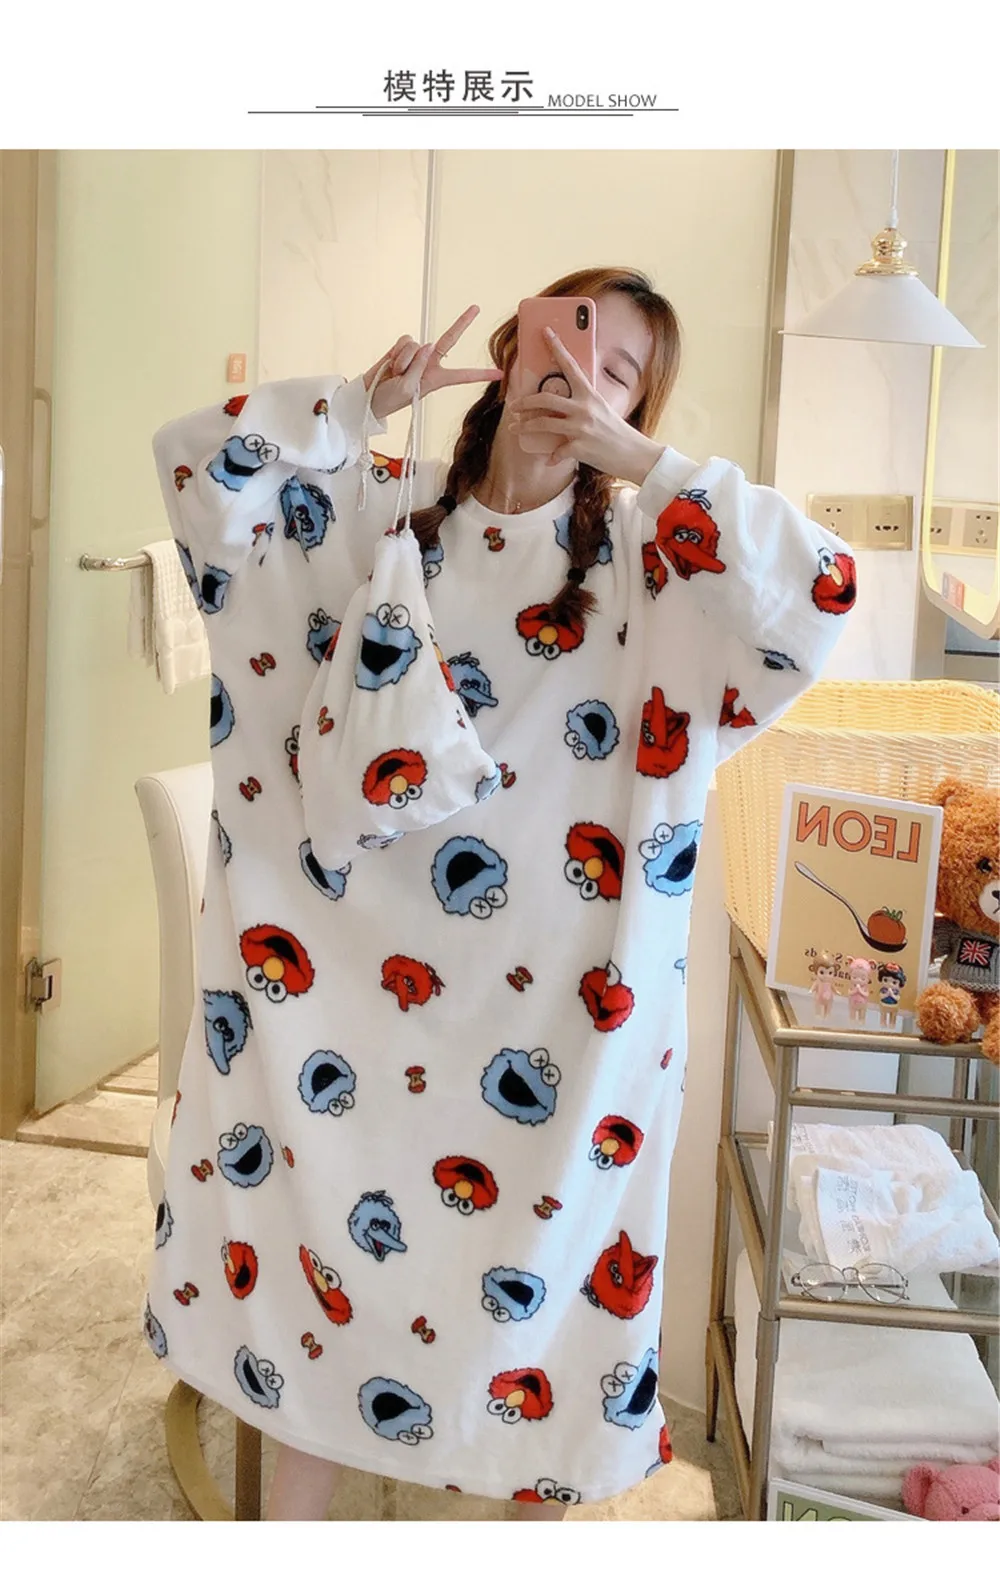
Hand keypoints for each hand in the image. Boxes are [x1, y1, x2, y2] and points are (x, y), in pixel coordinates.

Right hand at [363, 304, 501, 421]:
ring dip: (404, 360)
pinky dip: (397, 353)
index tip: (500, 373)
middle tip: (477, 307)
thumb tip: (428, 344)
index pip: (463, 375)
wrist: (370, 396)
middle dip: (463, 323)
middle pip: (450, 339)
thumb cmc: (391, 399)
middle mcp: (431, 363)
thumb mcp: (408, 389)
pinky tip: (391, 364)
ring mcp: (417, 353)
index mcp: (438, 379)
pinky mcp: (403, 346)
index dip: (481, 374)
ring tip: (396, 374)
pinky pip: (405, 341)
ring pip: (418, 346)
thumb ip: (420, 366)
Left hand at [506, 327, 664, 483]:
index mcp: (590, 394)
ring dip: (525, 426)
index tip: (545, 332)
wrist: (635, 455)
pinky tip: (550, 459)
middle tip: (514, 405)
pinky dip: (551, 457)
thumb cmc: (617, 432)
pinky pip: (556, 452)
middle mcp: (584, 408)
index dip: (556, 347)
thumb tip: (562, 401)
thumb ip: (583, 403)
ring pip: (543, 423)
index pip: (570, 366)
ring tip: (515, 428)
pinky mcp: (579, 448)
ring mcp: (581, 428)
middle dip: (525, 402)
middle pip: (545, 398)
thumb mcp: (602, 410)